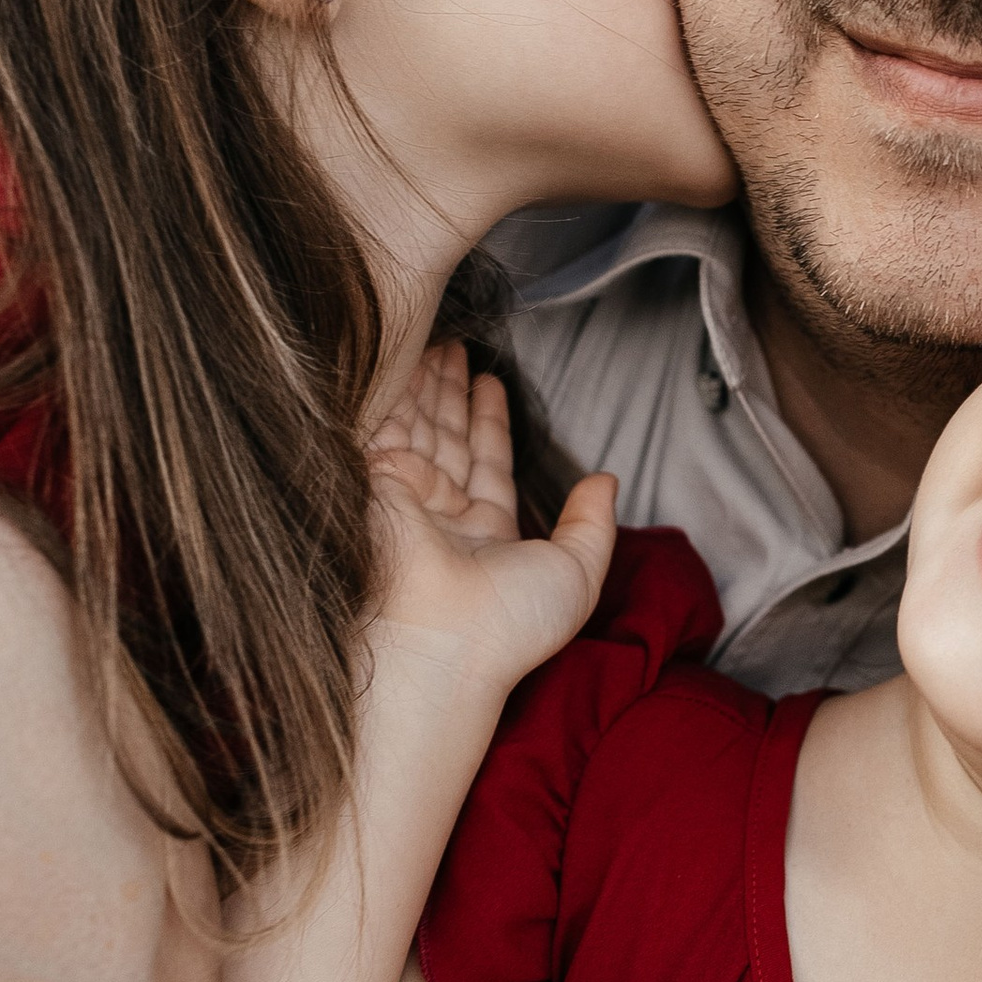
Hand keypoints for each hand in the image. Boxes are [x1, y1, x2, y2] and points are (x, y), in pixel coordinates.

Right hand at [368, 341, 613, 685]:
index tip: (490, 383)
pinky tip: (404, 354)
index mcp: (485, 535)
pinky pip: (388, 424)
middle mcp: (441, 515)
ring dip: (426, 382)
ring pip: (418, 425)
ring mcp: (405, 499)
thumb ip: (593, 523)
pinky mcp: (374, 483)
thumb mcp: (577, 572)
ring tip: (436, 337)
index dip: (489, 421)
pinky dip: (396, 389)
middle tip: (456, 345)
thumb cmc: (510, 625)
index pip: (487, 462)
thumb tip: (607, 479)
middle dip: (450, 391)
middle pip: (448, 437)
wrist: (442, 644)